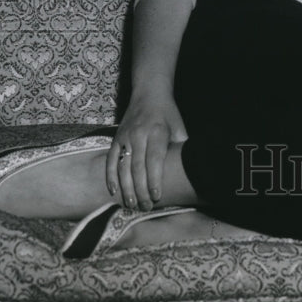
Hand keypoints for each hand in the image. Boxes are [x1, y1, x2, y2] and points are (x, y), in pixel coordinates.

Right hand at [106, 90, 187, 210]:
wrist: (149, 94)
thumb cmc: (168, 114)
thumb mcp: (180, 127)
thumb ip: (182, 149)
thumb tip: (191, 170)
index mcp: (157, 132)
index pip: (154, 159)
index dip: (155, 179)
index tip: (157, 196)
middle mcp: (139, 134)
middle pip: (138, 167)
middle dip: (141, 190)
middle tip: (145, 207)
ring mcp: (125, 136)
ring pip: (123, 166)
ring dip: (126, 188)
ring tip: (132, 204)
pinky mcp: (116, 138)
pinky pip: (110, 160)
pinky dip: (110, 176)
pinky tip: (114, 191)